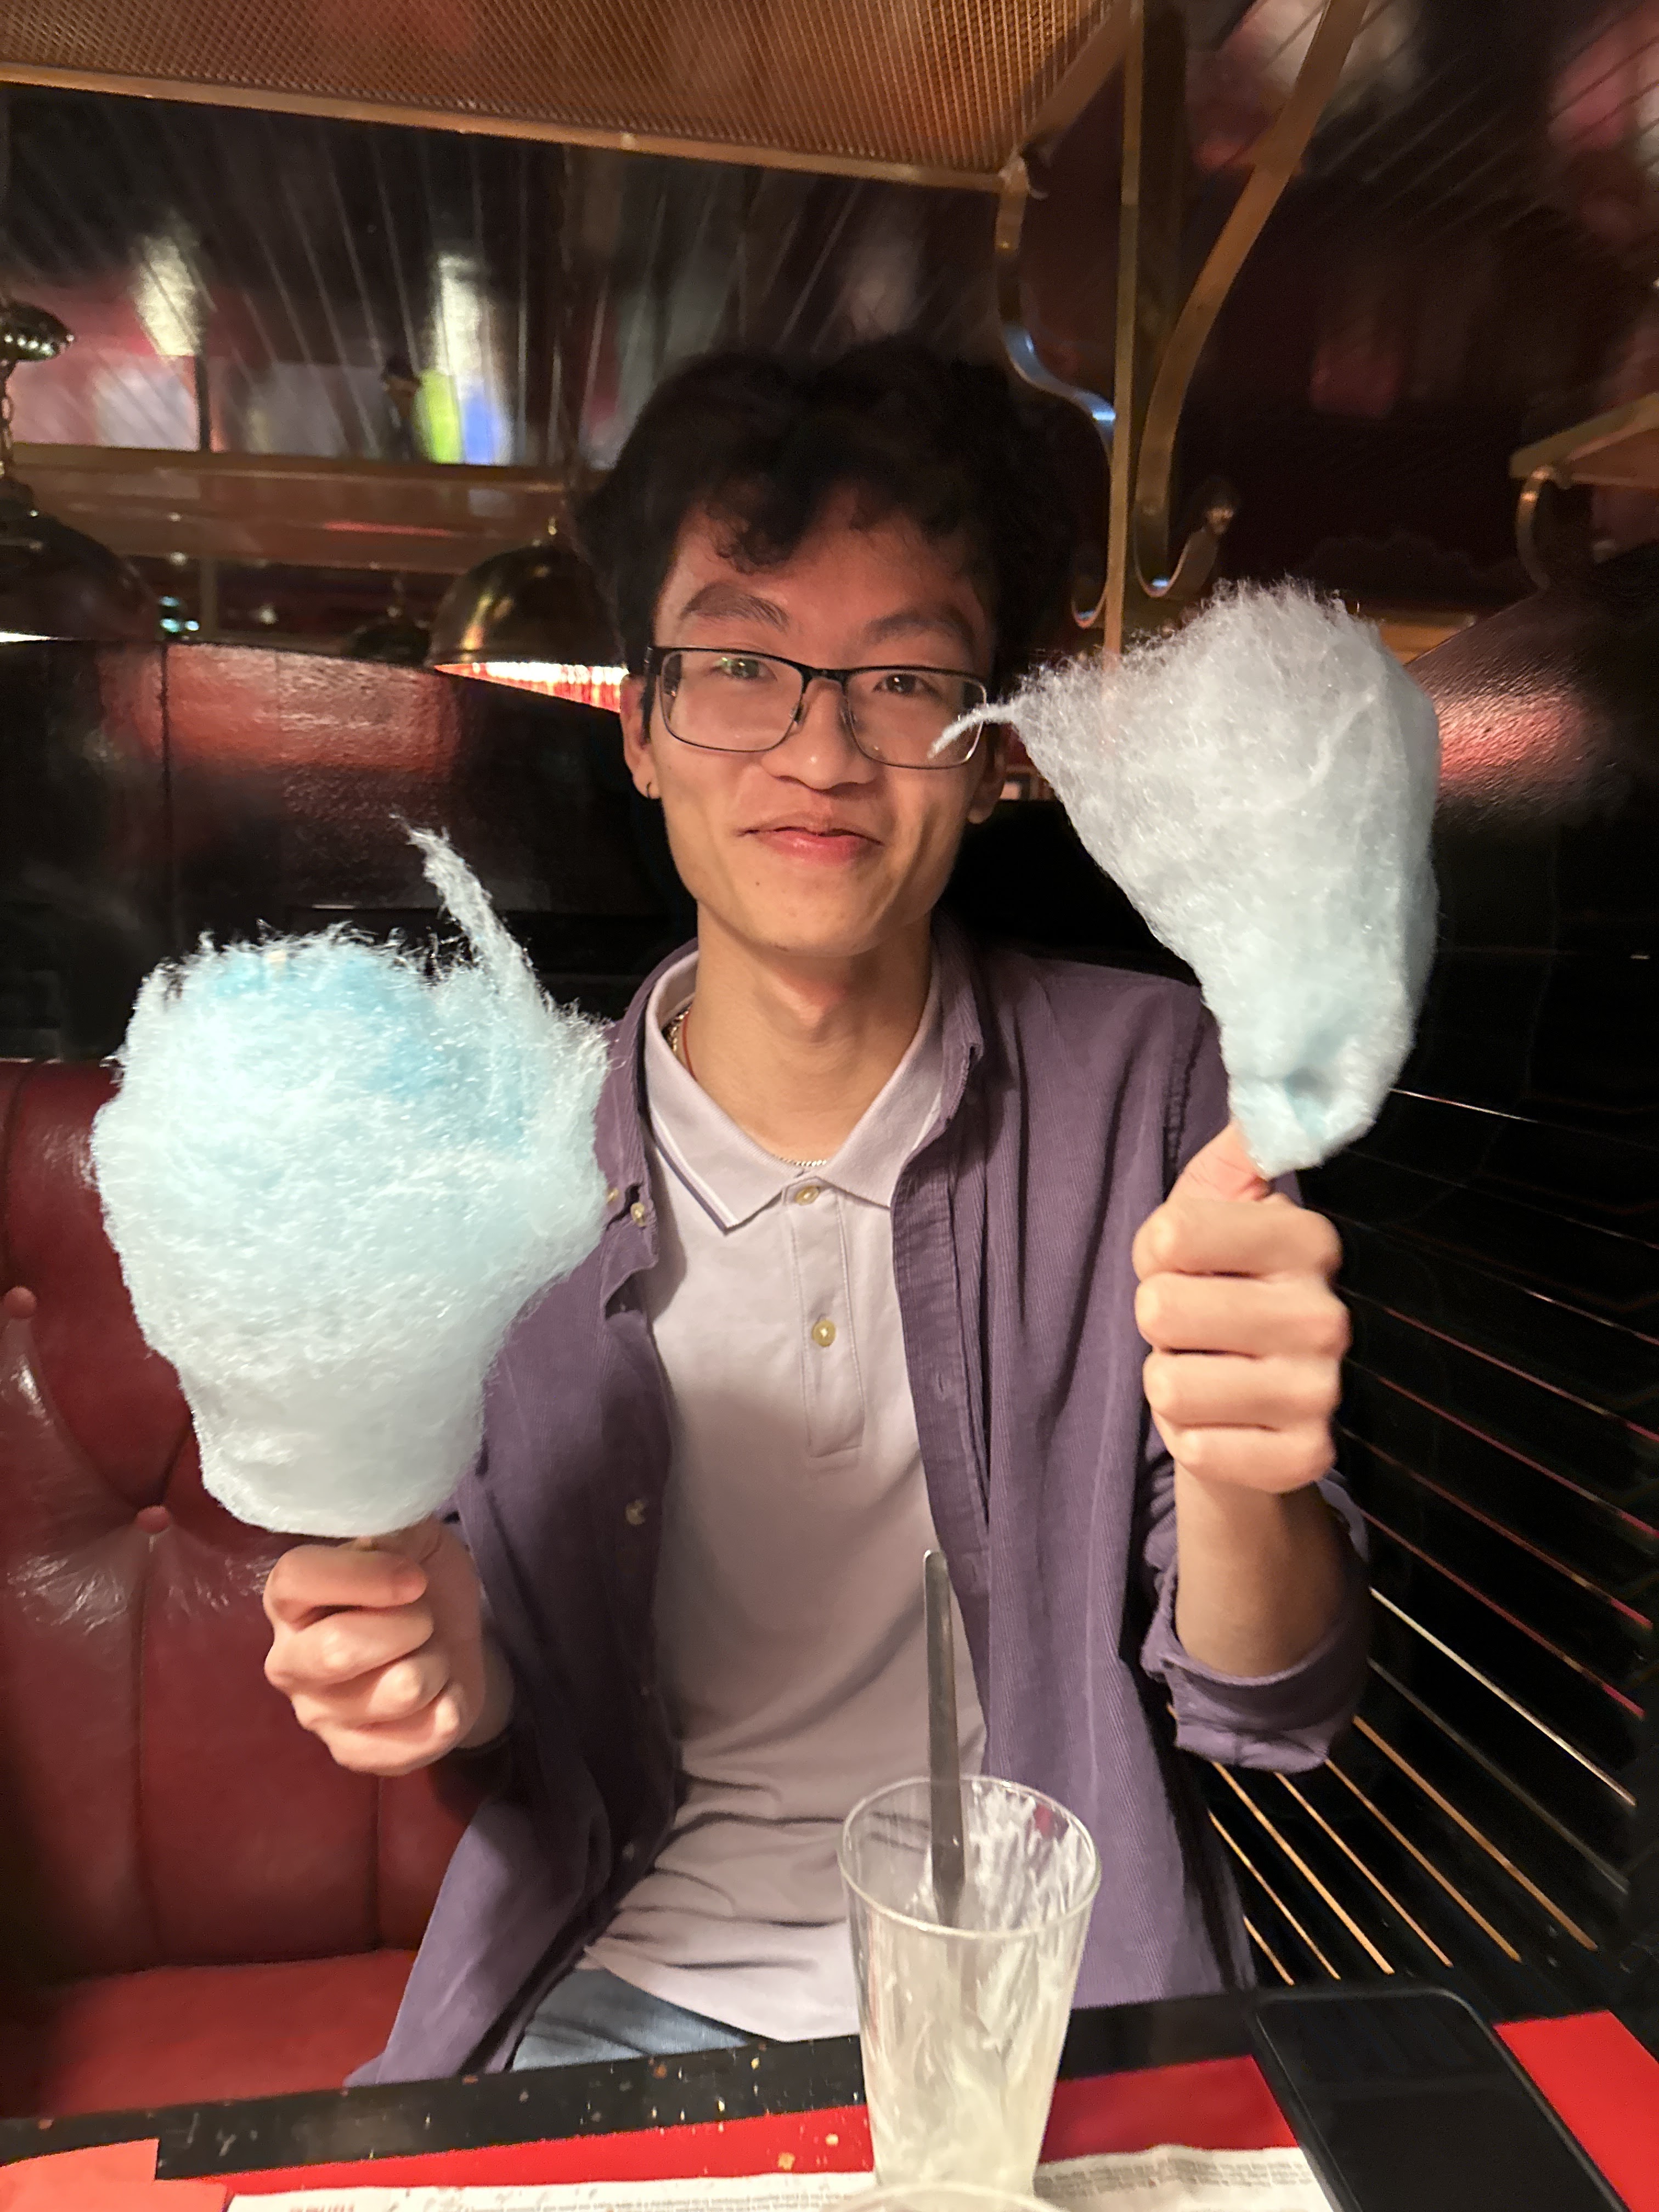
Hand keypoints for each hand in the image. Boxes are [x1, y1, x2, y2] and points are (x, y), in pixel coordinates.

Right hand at [263, 1517, 507, 1776]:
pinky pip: (412, 1742)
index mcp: (290, 1597)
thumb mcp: (411, 1535)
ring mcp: (317, 1714)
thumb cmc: (420, 1578)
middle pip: (338, 1650)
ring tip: (432, 1652)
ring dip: (437, 1663)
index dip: (362, 1576)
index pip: (296, 1579)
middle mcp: (289, 1660)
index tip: (415, 1578)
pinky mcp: (352, 1754)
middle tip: (426, 1617)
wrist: (454, 1638)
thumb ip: (389, 1527)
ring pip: (397, 1691)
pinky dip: (447, 1709)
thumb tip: (377, 1545)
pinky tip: (442, 1693)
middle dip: (409, 1626)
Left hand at [1131, 1121, 1348, 1495]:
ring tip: (1213, 1371)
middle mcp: (1329, 1314)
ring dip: (1173, 1381)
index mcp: (1311, 1240)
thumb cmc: (1227, 1288)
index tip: (1187, 1261)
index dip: (1156, 1252)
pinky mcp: (1305, 1458)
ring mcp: (1322, 1392)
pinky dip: (1193, 1436)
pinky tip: (1228, 1420)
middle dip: (1161, 1321)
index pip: (1172, 1233)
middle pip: (1160, 1308)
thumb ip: (1240, 1144)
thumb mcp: (1227, 1202)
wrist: (1263, 1407)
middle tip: (1201, 1326)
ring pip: (1169, 1382)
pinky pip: (1193, 1446)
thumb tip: (1271, 1070)